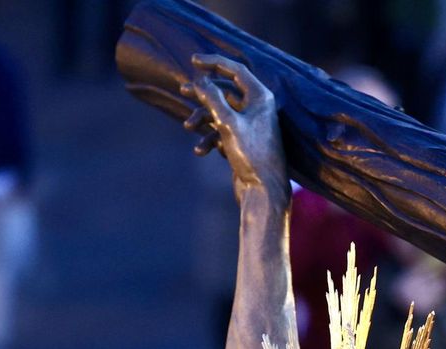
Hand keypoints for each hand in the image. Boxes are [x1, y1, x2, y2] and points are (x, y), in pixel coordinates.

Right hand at [180, 55, 286, 195]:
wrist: (263, 190)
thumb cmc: (252, 155)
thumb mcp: (228, 123)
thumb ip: (212, 98)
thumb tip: (200, 80)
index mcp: (260, 97)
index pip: (236, 70)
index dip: (214, 63)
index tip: (194, 60)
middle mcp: (257, 108)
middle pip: (225, 91)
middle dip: (203, 92)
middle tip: (182, 89)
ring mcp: (249, 125)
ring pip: (220, 112)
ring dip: (202, 119)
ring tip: (188, 127)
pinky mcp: (242, 142)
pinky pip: (221, 132)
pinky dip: (209, 138)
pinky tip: (200, 150)